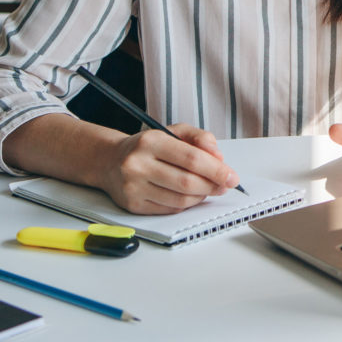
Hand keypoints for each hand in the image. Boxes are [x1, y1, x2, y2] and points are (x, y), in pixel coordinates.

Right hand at [97, 123, 240, 214]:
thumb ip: (199, 138)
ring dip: (201, 197)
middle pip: (187, 182)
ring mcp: (133, 187)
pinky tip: (191, 196)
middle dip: (212, 186)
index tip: (232, 177)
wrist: (110, 161)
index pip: (191, 159)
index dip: (216, 170)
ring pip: (180, 200)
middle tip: (225, 185)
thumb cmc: (147, 146)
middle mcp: (138, 164)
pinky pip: (169, 209)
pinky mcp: (133, 205)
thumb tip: (218, 157)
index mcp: (151, 141)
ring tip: (209, 189)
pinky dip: (186, 205)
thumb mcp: (173, 131)